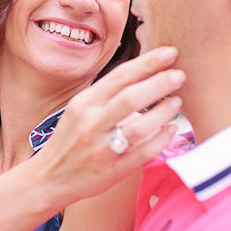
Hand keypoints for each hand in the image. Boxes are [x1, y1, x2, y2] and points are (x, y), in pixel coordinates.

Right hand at [33, 45, 184, 207]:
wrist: (49, 178)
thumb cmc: (71, 139)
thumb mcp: (80, 110)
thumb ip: (107, 94)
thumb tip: (144, 71)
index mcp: (83, 104)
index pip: (119, 77)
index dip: (147, 63)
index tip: (169, 52)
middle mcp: (90, 124)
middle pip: (130, 99)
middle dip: (159, 83)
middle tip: (180, 75)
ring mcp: (101, 149)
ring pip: (138, 127)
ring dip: (162, 112)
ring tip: (177, 102)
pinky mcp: (111, 172)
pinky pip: (142, 154)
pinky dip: (160, 140)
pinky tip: (171, 130)